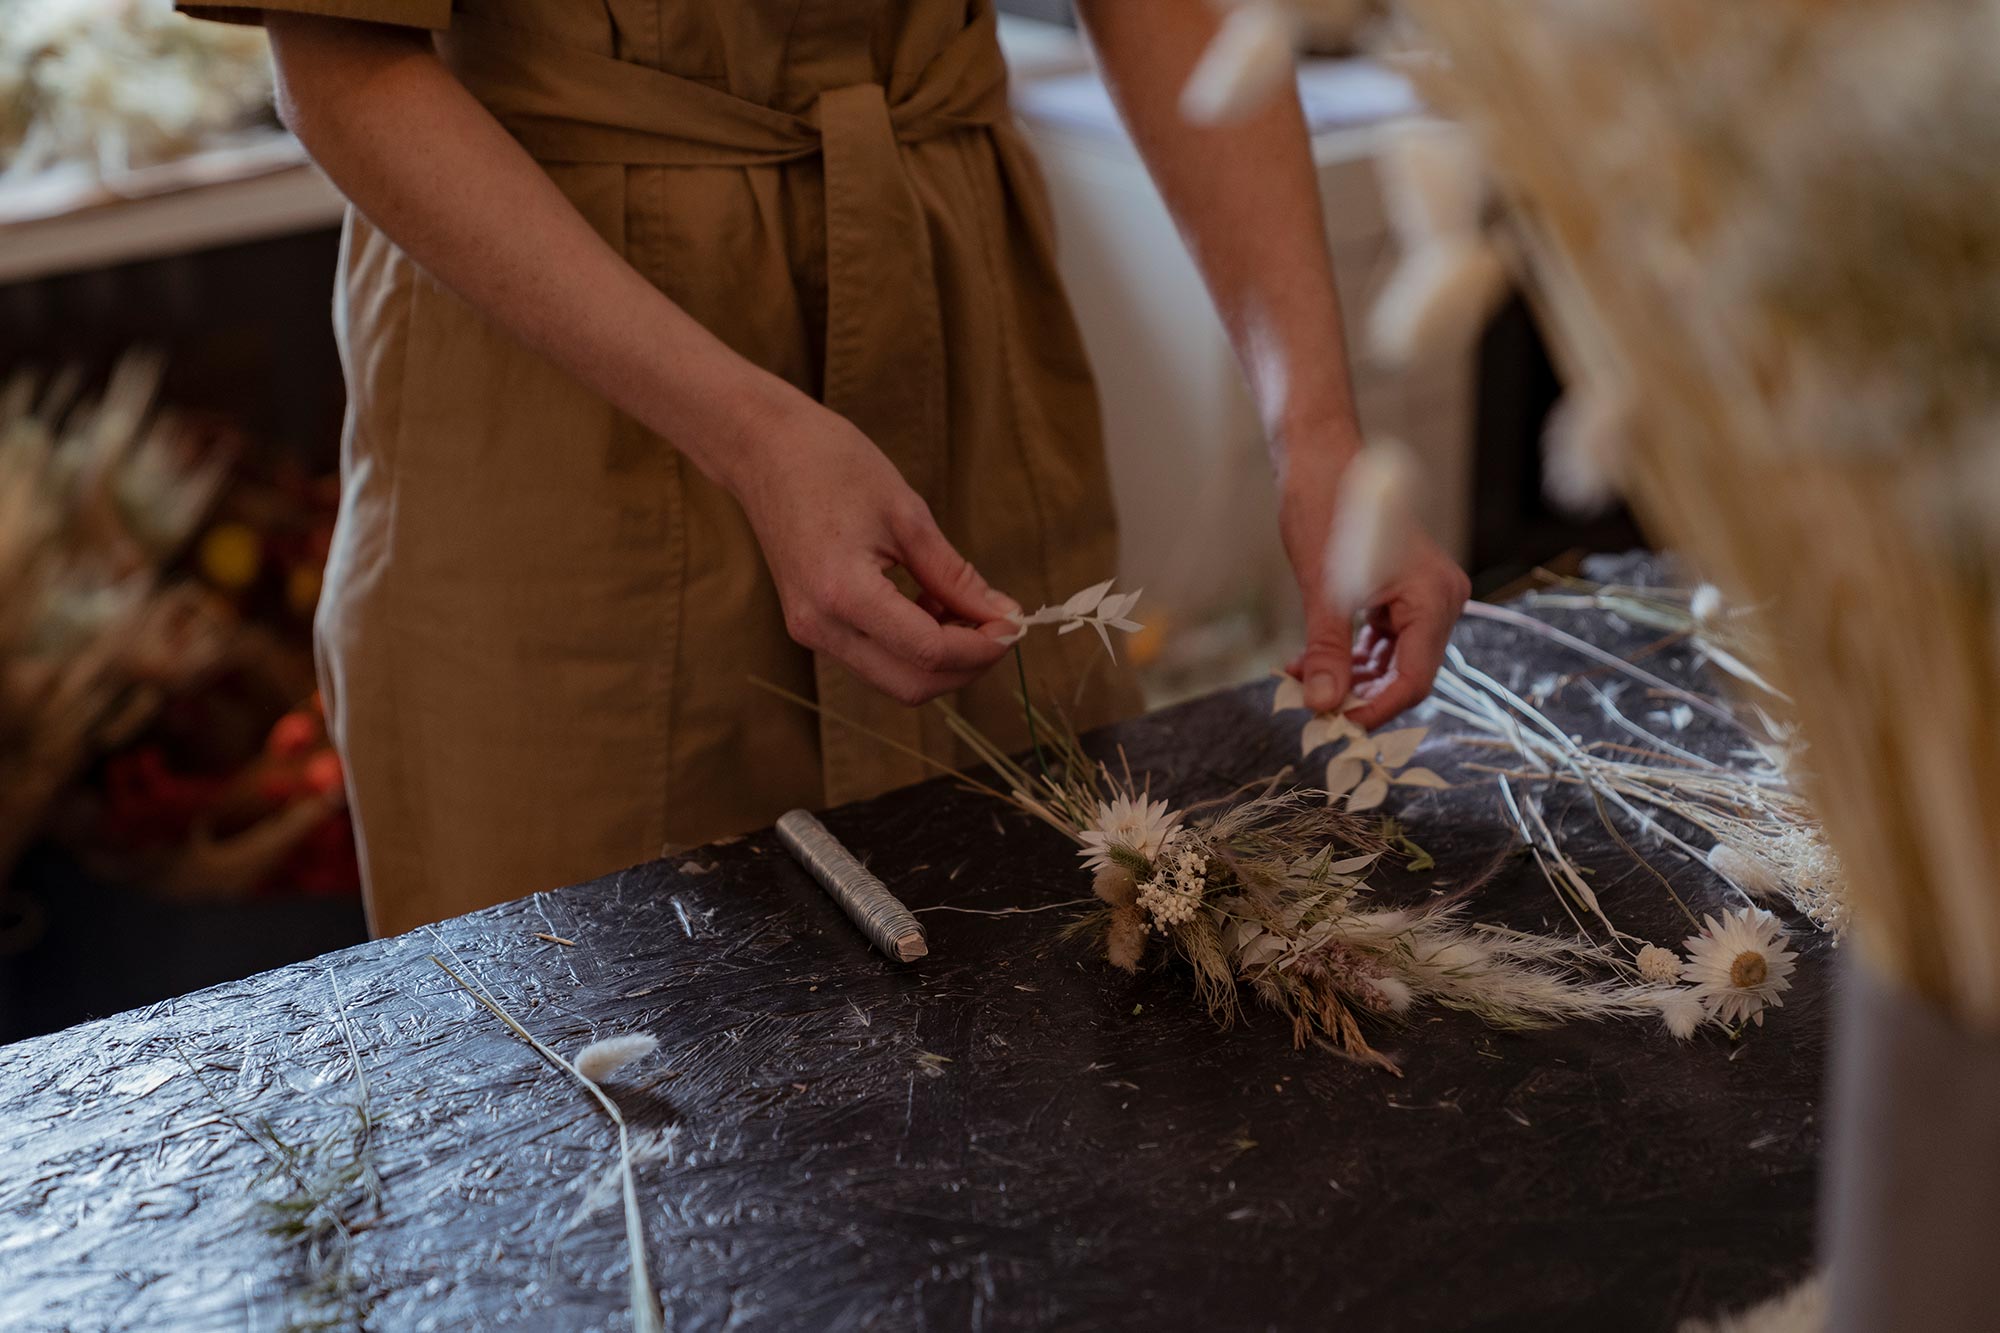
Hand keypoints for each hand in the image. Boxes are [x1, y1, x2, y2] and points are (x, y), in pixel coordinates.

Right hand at [728, 398, 1019, 705]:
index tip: (1015, 624)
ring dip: (940, 658)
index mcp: (842, 593)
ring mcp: (810, 632)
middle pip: (911, 685)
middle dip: (966, 666)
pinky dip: (912, 647)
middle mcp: (820, 626)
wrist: (763, 450)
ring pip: (893, 680)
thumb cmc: (832, 465)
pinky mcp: (811, 626)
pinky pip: (873, 659)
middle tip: (1000, 627)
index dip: (982, 646)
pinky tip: (930, 606)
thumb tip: (1004, 614)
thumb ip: (955, 575)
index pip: (928, 651)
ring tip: (963, 607)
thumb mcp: (908, 514)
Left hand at [1280, 446, 1471, 728]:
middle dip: (1360, 697)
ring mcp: (1421, 598)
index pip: (1414, 679)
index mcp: (1434, 598)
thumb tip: (1322, 705)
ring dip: (1349, 679)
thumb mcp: (1323, 589)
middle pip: (1406, 675)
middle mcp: (1439, 600)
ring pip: (1390, 661)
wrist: (1322, 461)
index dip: (1376, 711)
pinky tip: (1309, 664)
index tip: (1336, 728)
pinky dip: (1348, 656)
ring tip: (1302, 684)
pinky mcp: (1400, 594)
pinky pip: (1381, 641)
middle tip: (1313, 713)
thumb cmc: (1328, 511)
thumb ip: (1328, 651)